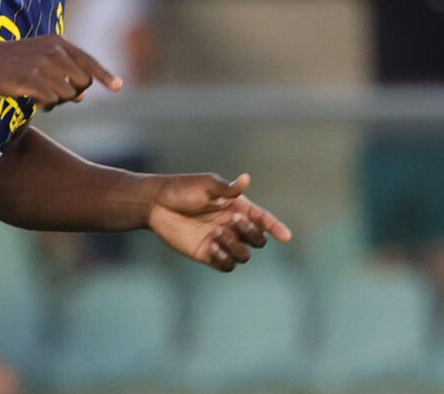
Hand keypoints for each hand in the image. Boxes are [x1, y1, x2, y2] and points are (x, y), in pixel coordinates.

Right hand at [0, 35, 122, 109]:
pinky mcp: (31, 80)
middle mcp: (54, 51)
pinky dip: (46, 105)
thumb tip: (82, 97)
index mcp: (58, 43)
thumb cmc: (15, 61)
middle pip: (83, 82)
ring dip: (57, 101)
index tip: (118, 87)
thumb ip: (64, 72)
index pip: (89, 60)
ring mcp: (43, 65)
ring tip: (41, 96)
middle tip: (55, 94)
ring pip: (69, 95)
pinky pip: (52, 101)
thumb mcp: (42, 58)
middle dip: (74, 93)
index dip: (105, 75)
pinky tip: (34, 100)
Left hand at [148, 172, 290, 271]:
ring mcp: (221, 240)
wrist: (157, 204)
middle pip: (257, 239)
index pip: (262, 219)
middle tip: (232, 222)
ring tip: (217, 234)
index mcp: (235, 206)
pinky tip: (211, 247)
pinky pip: (227, 265)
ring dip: (236, 247)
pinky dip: (224, 258)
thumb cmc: (181, 189)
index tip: (286, 237)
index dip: (276, 227)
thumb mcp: (205, 185)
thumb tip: (246, 179)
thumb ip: (227, 189)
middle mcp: (232, 225)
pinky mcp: (208, 254)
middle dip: (250, 233)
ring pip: (244, 255)